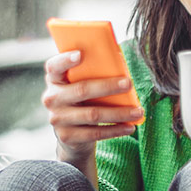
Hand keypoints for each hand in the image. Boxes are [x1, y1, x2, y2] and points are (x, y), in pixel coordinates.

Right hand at [42, 50, 142, 170]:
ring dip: (119, 113)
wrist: (71, 135)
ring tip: (138, 111)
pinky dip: (115, 130)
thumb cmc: (83, 101)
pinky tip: (130, 126)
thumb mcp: (82, 85)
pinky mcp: (67, 136)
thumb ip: (93, 73)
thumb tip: (119, 62)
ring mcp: (57, 119)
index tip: (81, 54)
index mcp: (55, 79)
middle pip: (82, 90)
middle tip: (129, 84)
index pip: (54, 66)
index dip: (65, 59)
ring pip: (93, 114)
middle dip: (108, 86)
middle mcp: (52, 98)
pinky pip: (95, 133)